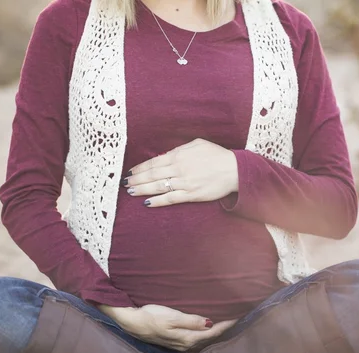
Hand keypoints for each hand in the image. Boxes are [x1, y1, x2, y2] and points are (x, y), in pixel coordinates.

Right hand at [98, 304, 236, 350]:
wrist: (132, 323)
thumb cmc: (151, 316)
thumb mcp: (171, 316)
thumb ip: (191, 320)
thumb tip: (210, 322)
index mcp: (188, 337)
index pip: (214, 331)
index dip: (228, 323)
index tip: (240, 313)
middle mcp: (188, 343)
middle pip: (212, 336)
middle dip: (226, 327)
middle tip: (239, 314)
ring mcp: (182, 343)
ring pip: (206, 337)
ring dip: (217, 329)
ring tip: (228, 319)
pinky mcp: (177, 340)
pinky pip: (199, 336)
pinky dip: (208, 331)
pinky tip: (210, 325)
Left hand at [123, 139, 238, 206]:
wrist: (234, 169)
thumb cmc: (217, 155)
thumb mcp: (197, 144)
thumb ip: (180, 149)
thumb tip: (166, 154)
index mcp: (179, 155)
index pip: (154, 162)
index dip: (140, 168)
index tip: (131, 171)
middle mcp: (179, 169)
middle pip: (152, 175)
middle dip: (136, 179)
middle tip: (124, 183)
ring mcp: (184, 183)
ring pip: (158, 187)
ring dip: (142, 189)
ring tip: (131, 191)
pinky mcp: (191, 195)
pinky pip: (170, 199)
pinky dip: (157, 201)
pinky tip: (147, 203)